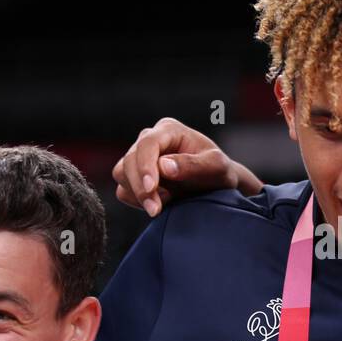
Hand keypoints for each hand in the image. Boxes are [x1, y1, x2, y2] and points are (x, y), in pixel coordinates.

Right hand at [112, 118, 262, 216]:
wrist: (216, 187)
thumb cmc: (219, 173)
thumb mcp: (216, 167)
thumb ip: (194, 165)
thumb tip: (164, 166)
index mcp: (169, 130)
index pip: (147, 144)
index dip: (146, 166)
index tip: (152, 189)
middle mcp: (150, 139)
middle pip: (130, 160)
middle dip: (141, 187)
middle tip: (156, 210)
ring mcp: (139, 157)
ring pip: (121, 174)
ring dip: (138, 194)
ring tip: (162, 206)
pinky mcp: (134, 176)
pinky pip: (123, 189)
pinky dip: (136, 200)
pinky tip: (158, 204)